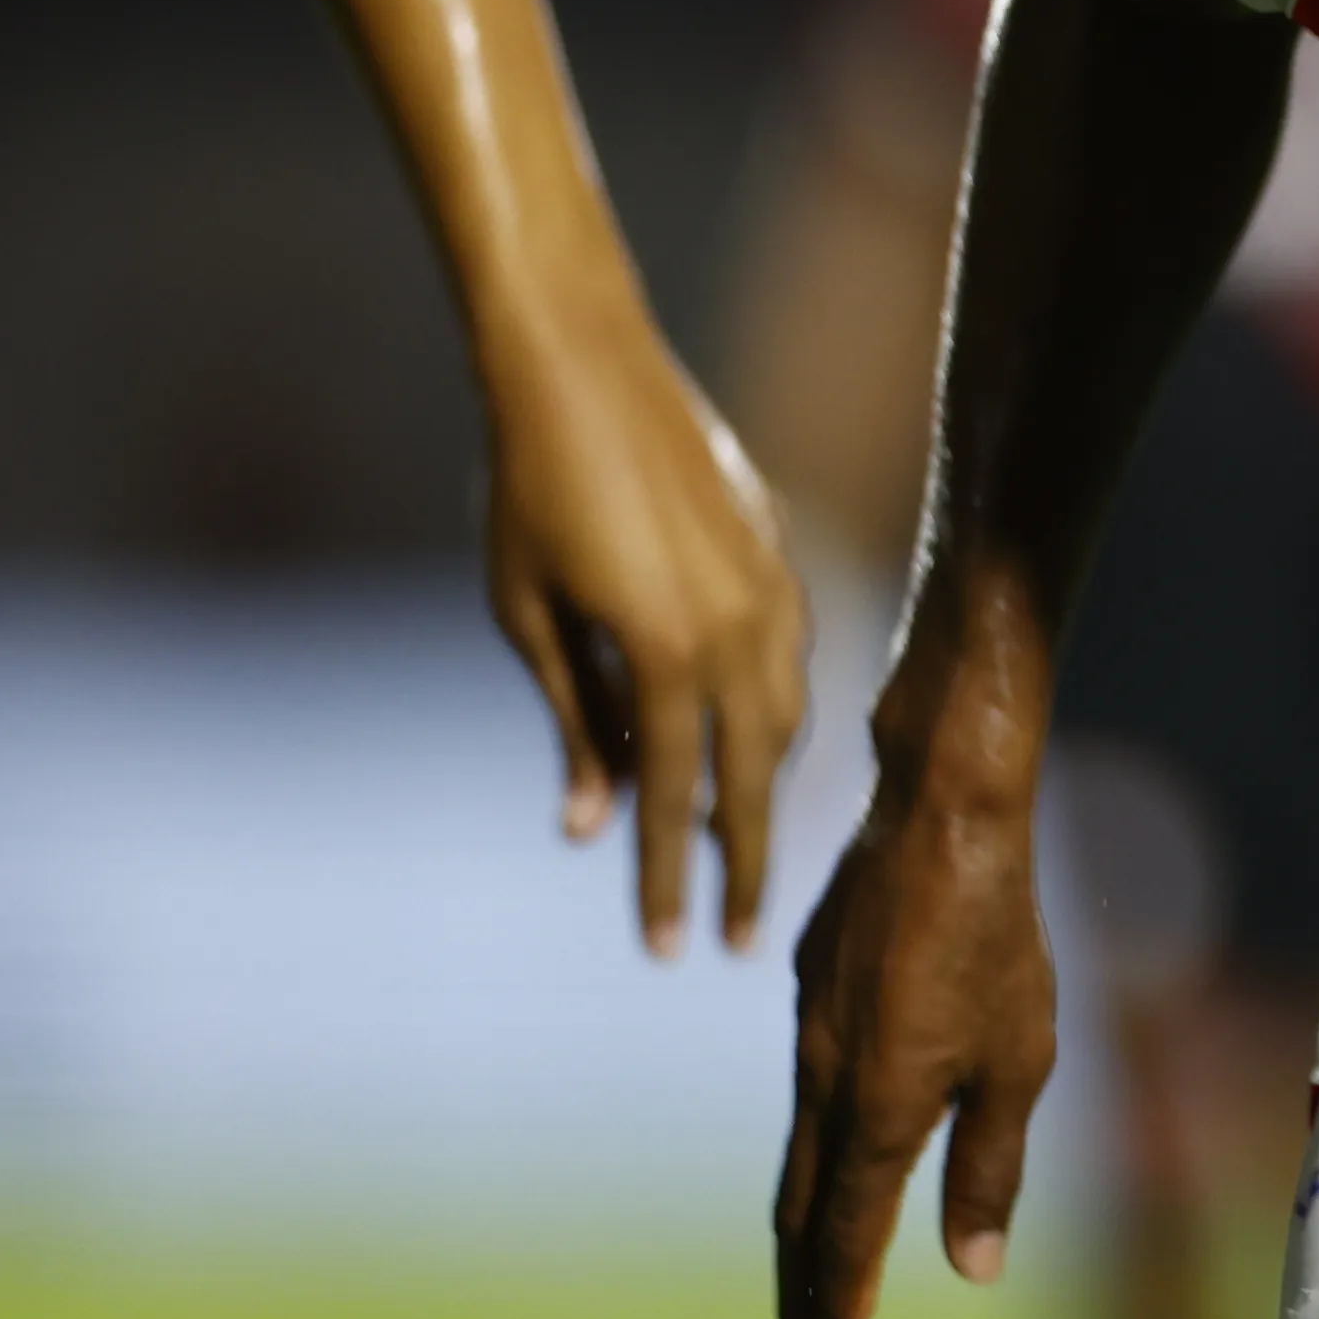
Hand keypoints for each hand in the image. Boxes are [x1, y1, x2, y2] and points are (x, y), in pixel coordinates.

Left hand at [479, 301, 808, 952]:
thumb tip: (590, 825)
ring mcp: (772, 588)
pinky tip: (745, 730)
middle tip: (741, 942)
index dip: (667, 883)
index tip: (672, 954)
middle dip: (746, 864)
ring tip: (733, 842)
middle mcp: (740, 630)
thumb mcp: (529, 615)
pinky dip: (771, 710)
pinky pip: (790, 657)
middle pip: (754, 778)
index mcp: (667, 654)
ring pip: (785, 719)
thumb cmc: (528, 490)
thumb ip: (574, 721)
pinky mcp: (779, 552)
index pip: (672, 801)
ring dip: (760, 785)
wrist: (582, 364)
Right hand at [775, 736, 1057, 1318]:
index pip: (848, 1240)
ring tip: (815, 1282)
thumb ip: (990, 1167)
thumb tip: (973, 1270)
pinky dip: (815, 1156)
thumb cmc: (998, 939)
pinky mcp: (811, 997)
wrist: (941, 819)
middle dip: (807, 1294)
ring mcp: (809, 1039)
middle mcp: (825, 1086)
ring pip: (799, 1159)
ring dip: (806, 1231)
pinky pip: (806, 1097)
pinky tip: (836, 1162)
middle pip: (804, 1217)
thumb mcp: (1018, 1062)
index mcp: (877, 1112)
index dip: (843, 1311)